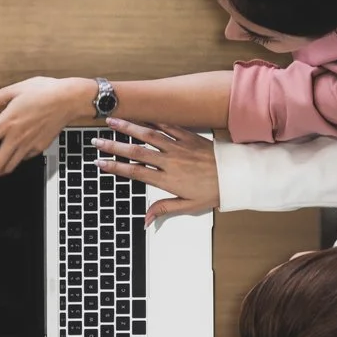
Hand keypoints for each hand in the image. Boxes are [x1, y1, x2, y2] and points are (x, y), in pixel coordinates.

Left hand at [0, 76, 97, 179]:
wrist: (70, 98)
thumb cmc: (43, 91)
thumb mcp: (12, 90)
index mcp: (5, 123)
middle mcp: (16, 137)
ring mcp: (29, 144)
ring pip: (9, 167)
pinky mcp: (40, 147)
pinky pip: (23, 159)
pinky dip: (13, 162)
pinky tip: (9, 158)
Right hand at [94, 117, 217, 220]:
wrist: (239, 176)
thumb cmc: (215, 192)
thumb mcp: (189, 206)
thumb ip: (164, 209)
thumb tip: (145, 220)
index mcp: (168, 180)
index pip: (135, 172)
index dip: (115, 168)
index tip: (100, 163)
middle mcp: (171, 162)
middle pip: (136, 152)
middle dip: (114, 146)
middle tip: (97, 141)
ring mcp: (180, 148)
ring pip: (150, 136)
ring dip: (129, 127)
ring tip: (113, 121)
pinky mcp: (191, 138)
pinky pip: (170, 127)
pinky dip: (155, 121)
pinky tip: (143, 117)